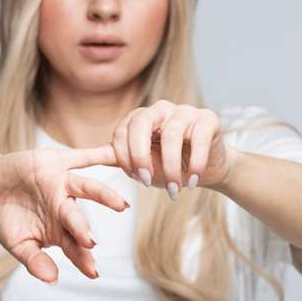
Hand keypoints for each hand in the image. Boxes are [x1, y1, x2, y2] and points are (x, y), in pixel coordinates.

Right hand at [0, 147, 128, 284]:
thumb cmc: (6, 218)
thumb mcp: (17, 243)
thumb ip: (34, 260)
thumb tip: (52, 279)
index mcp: (59, 230)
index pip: (74, 247)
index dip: (83, 259)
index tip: (93, 272)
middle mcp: (65, 207)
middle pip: (78, 219)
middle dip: (83, 230)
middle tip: (91, 242)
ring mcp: (63, 184)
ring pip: (87, 188)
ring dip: (104, 195)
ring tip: (121, 204)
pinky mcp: (58, 162)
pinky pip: (82, 156)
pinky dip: (100, 153)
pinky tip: (117, 152)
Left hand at [111, 100, 236, 199]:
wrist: (207, 169)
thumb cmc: (172, 165)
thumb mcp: (144, 165)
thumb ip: (121, 158)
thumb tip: (94, 152)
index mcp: (140, 118)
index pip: (121, 131)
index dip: (124, 157)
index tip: (136, 179)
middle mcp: (159, 109)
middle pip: (140, 123)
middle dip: (139, 156)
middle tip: (146, 182)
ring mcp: (184, 111)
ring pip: (170, 135)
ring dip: (170, 168)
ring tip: (174, 191)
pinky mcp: (207, 119)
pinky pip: (198, 140)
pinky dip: (195, 165)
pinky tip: (192, 182)